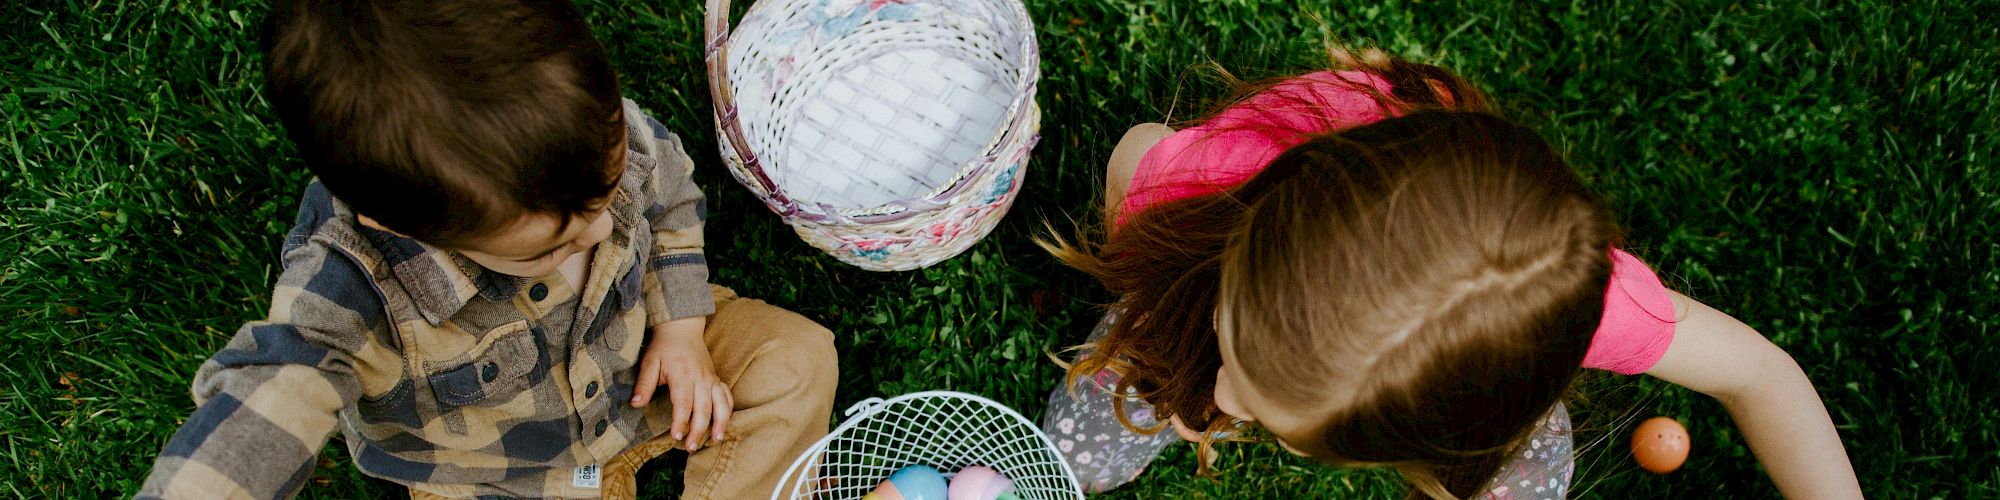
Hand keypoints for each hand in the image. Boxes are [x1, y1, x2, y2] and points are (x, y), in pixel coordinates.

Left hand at [631, 316, 731, 450]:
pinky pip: (727, 396)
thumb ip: (644, 384)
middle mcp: (700, 378)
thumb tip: (635, 403)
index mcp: (683, 374)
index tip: (676, 436)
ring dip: (720, 422)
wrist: (682, 328)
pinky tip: (724, 424)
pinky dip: (728, 411)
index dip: (681, 421)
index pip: (683, 403)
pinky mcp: (716, 379)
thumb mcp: (649, 362)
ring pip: (721, 403)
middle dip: (699, 430)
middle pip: (703, 408)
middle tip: (690, 447)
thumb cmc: (664, 346)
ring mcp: (711, 379)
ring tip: (716, 439)